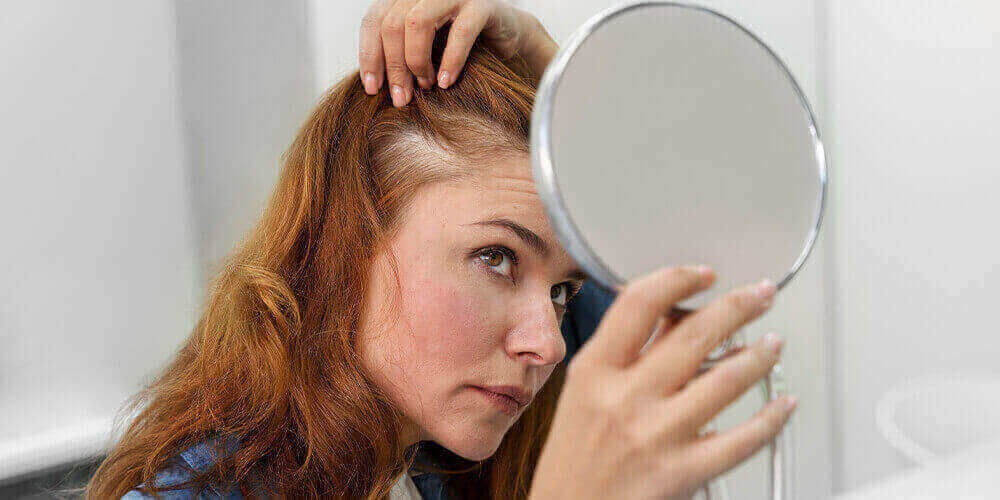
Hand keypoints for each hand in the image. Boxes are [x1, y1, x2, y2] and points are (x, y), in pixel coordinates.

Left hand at [358, 0, 556, 106]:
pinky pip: (460, 32)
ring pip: (416, 23)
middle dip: (393, 66)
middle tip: (401, 98)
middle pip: (392, 25)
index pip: (373, 21)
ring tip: (426, 86)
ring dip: (416, 62)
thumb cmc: (457, 45)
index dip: (369, 55)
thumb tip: (371, 84)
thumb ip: (396, 53)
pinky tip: (446, 82)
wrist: (506, 35)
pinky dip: (450, 61)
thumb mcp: (422, 46)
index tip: (372, 88)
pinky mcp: (481, 6)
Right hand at [529, 266, 796, 499]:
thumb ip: (625, 354)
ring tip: (772, 342)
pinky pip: (743, 439)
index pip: (639, 304)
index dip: (678, 279)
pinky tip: (782, 403)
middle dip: (738, 305)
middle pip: (694, 334)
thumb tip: (672, 315)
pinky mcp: (684, 472)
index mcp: (594, 372)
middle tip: (759, 294)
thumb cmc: (574, 459)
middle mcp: (626, 398)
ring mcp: (657, 435)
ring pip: (727, 379)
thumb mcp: (583, 395)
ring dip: (760, 354)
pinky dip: (772, 417)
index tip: (703, 273)